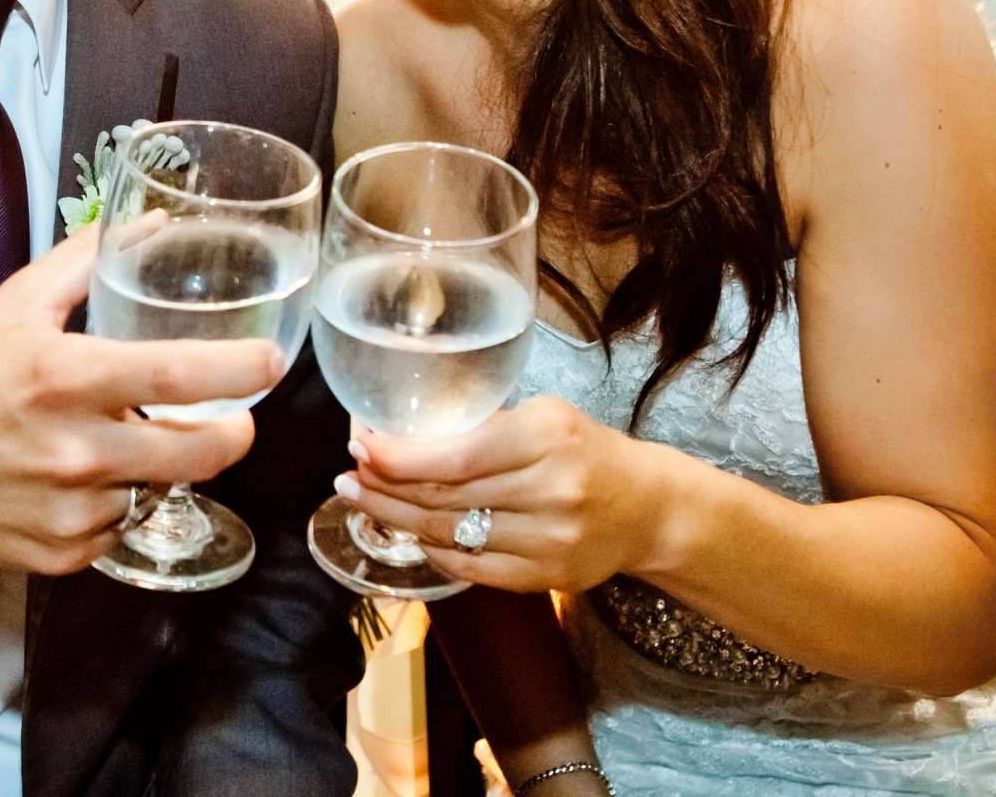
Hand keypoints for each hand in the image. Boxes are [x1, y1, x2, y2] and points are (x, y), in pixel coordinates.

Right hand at [0, 223, 285, 582]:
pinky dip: (113, 502)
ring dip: (154, 465)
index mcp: (65, 377)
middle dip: (233, 433)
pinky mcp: (62, 553)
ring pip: (158, 487)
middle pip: (199, 452)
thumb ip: (87, 261)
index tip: (272, 360)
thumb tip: (151, 225)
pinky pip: (119, 527)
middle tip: (234, 417)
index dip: (240, 368)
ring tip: (113, 439)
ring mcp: (71, 509)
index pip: (180, 374)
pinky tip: (75, 479)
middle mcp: (75, 449)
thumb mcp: (15, 304)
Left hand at [340, 395, 673, 594]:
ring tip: (364, 502)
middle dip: (385, 487)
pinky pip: (470, 567)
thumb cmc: (584, 451)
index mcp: (547, 436)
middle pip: (444, 496)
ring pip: (449, 533)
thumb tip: (400, 436)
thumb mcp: (542, 418)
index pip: (454, 456)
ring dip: (396, 519)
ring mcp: (549, 540)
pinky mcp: (545, 577)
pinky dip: (432, 549)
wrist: (646, 508)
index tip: (361, 448)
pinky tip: (409, 533)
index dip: (398, 458)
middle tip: (350, 477)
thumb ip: (481, 429)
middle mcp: (550, 489)